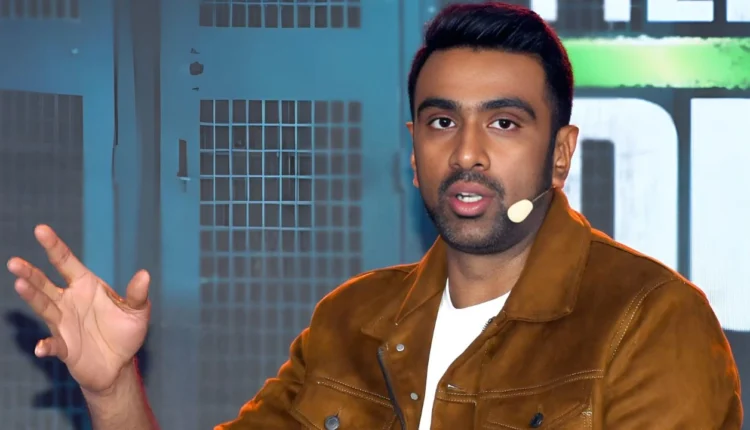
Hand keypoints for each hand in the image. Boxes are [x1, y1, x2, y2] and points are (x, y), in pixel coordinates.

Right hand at [7, 225, 150, 394]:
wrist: (119, 364)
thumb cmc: (125, 332)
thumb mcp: (137, 311)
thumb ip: (138, 294)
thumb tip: (144, 274)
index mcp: (86, 286)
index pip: (66, 261)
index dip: (53, 246)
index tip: (41, 229)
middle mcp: (69, 301)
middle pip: (45, 284)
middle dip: (30, 273)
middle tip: (15, 262)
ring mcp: (63, 324)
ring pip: (43, 307)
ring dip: (32, 297)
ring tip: (20, 285)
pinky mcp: (65, 347)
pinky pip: (53, 345)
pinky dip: (47, 346)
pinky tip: (41, 347)